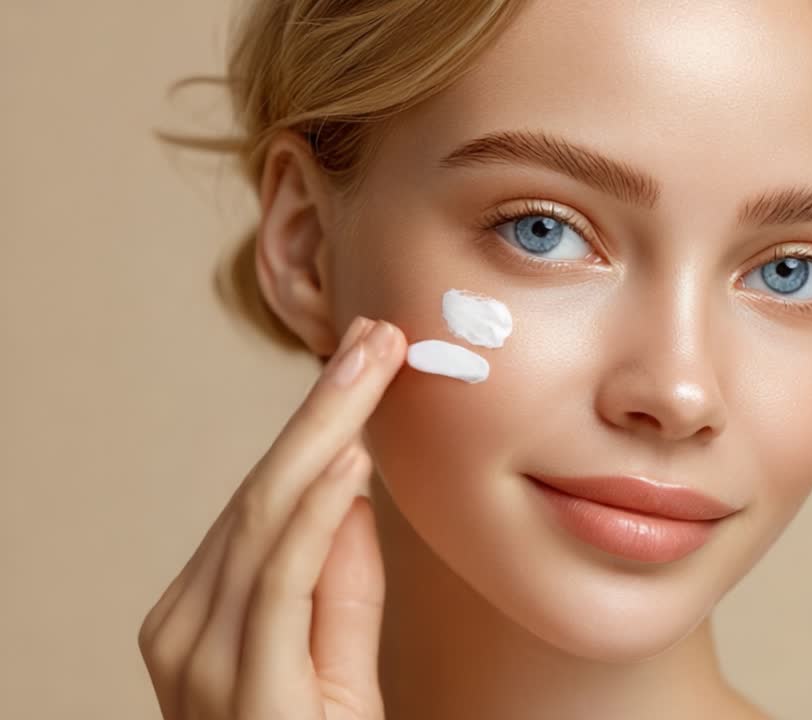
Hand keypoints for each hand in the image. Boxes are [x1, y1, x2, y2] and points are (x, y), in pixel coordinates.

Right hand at [138, 316, 405, 718]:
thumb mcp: (336, 661)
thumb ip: (340, 584)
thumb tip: (350, 493)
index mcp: (201, 620)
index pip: (263, 503)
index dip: (316, 427)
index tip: (364, 364)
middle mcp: (185, 634)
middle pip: (260, 497)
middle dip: (323, 411)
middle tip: (377, 339)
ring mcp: (203, 664)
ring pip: (264, 523)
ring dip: (324, 435)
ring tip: (374, 367)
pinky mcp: (245, 692)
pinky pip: (280, 582)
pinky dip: (314, 514)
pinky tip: (349, 460)